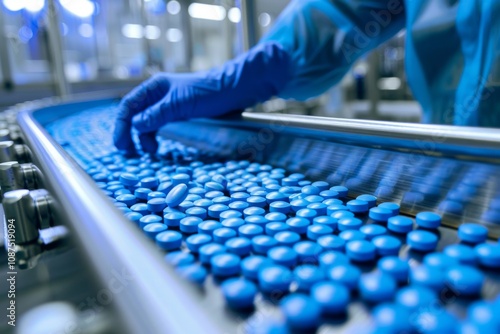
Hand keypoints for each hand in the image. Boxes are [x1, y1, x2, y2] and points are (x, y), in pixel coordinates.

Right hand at [113, 42, 290, 153]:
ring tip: (150, 152)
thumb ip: (158, 114)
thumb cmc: (209, 92)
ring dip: (143, 138)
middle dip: (129, 133)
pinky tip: (158, 147)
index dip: (121, 125)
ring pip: (147, 123)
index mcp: (155, 87)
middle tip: (129, 153)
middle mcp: (158, 95)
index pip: (129, 106)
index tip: (122, 145)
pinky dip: (155, 137)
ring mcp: (169, 105)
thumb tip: (135, 125)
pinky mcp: (180, 114)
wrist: (235, 90)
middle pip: (135, 115)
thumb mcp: (181, 104)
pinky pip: (160, 126)